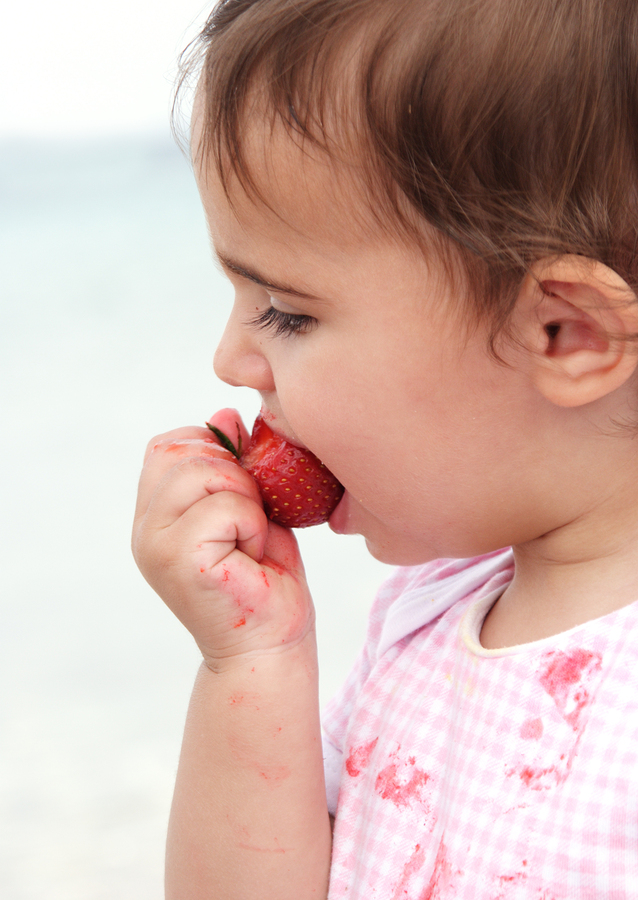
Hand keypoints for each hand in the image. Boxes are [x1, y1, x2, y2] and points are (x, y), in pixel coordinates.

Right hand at [132, 409, 314, 670]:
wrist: (271, 643)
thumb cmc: (264, 576)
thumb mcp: (249, 504)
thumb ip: (232, 463)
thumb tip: (224, 412)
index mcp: (154, 512)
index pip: (168, 445)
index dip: (214, 450)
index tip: (242, 491)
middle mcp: (145, 527)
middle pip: (183, 451)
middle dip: (234, 473)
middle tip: (251, 520)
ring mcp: (155, 544)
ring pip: (204, 472)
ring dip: (245, 498)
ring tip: (251, 538)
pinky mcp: (178, 560)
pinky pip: (225, 506)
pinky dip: (253, 523)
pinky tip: (252, 556)